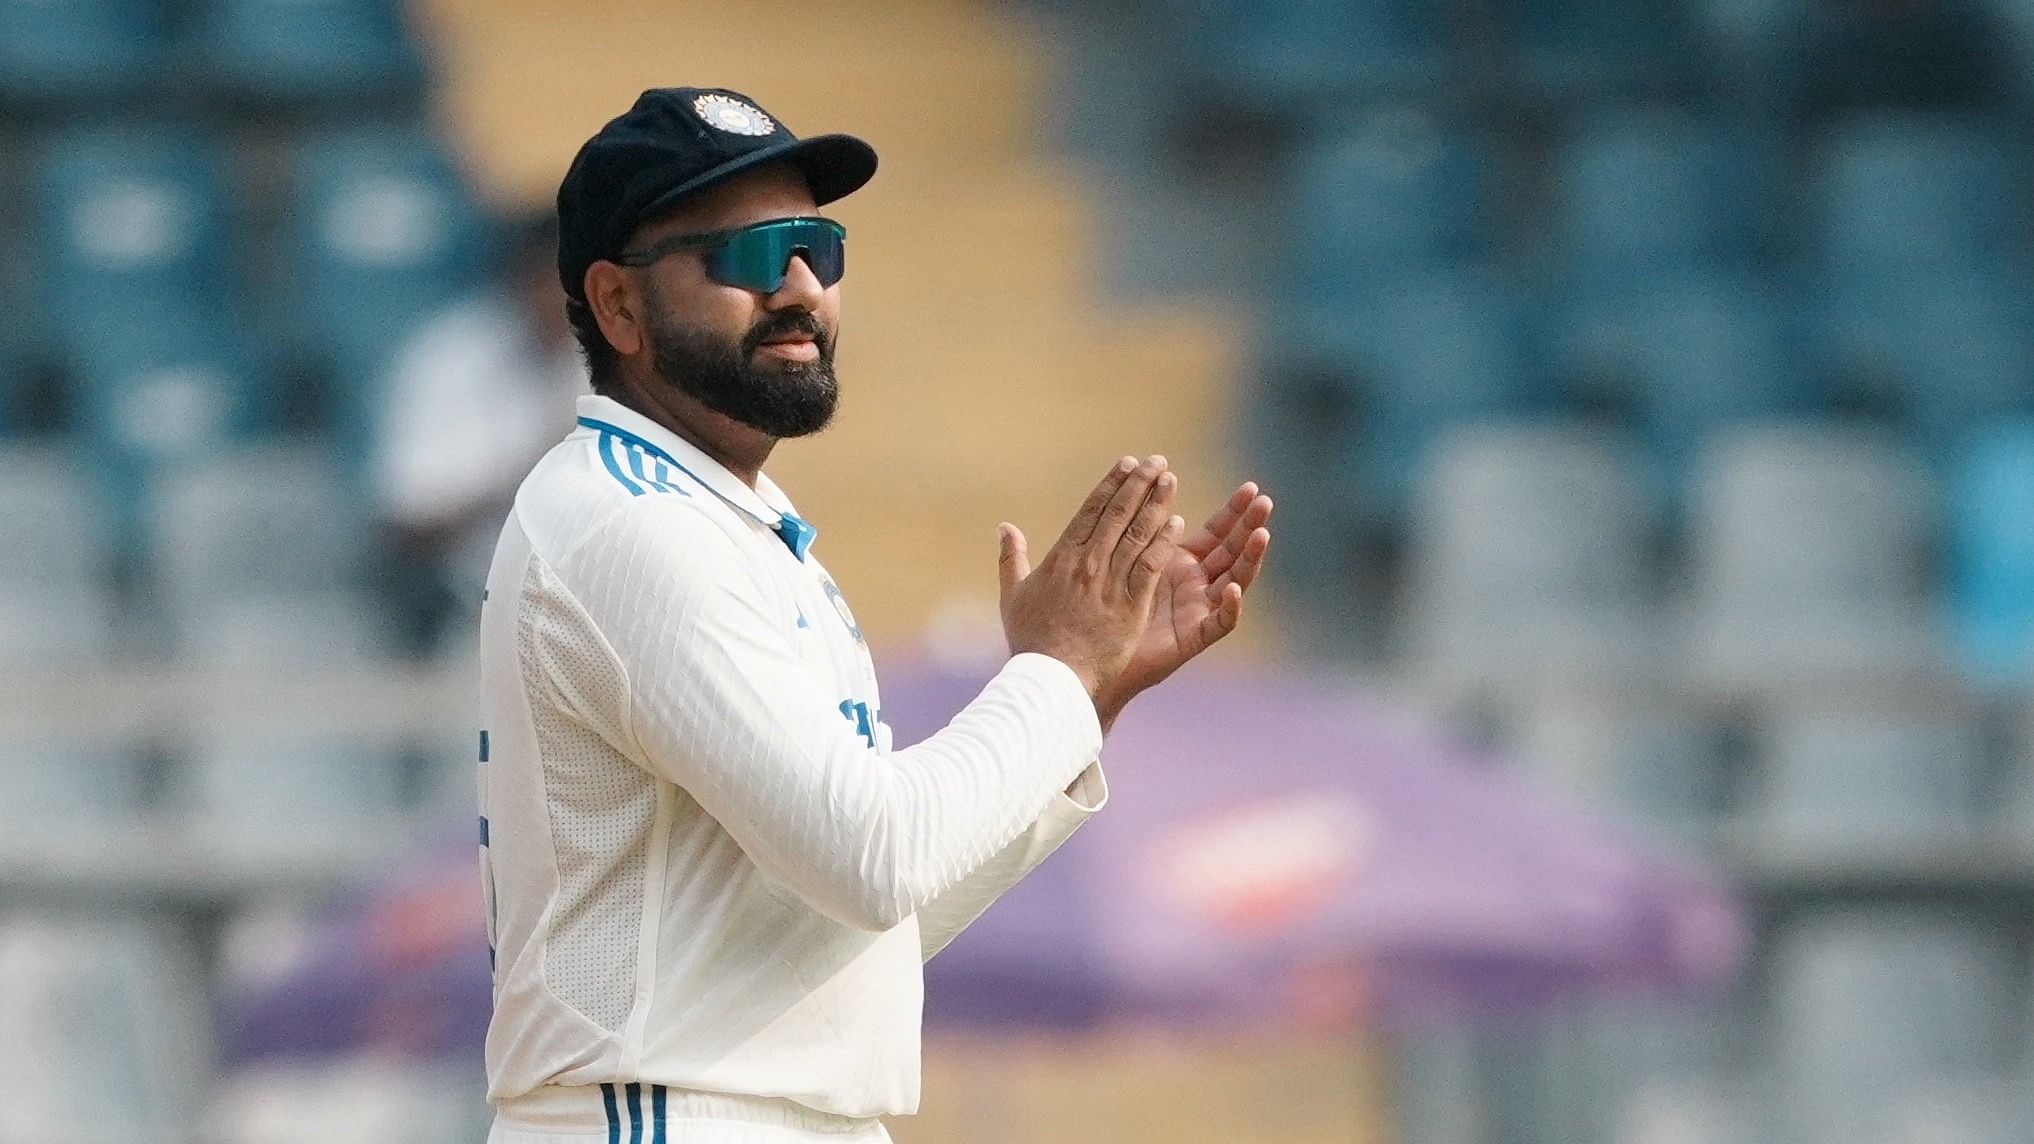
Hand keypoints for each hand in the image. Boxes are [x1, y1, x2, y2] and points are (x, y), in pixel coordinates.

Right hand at [998, 456, 1183, 703]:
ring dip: (1155, 504)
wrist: (1052, 678)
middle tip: (1157, 462)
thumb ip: (1011, 558)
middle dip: (1139, 484)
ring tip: (1169, 481)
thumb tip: (1004, 527)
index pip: (1090, 511)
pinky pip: (1150, 564)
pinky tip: (1177, 522)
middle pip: (1118, 514)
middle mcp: (1088, 563)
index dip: (1111, 484)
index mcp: (1061, 558)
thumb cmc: (1031, 642)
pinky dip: (1163, 541)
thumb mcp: (1013, 596)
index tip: (1126, 464)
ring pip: (1137, 533)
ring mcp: (1110, 582)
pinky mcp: (1131, 605)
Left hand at [1096, 479, 1271, 724]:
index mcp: (1182, 563)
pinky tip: (1234, 590)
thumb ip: (1135, 531)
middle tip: (1265, 501)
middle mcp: (1197, 584)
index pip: (1216, 532)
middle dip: (1249, 526)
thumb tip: (1133, 489)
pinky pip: (1220, 623)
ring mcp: (1199, 610)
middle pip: (1232, 551)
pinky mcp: (1195, 637)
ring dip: (1250, 559)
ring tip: (1262, 534)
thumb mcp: (1122, 561)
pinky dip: (1230, 608)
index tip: (1251, 486)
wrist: (1093, 657)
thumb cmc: (1104, 609)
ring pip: (1235, 581)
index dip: (1233, 511)